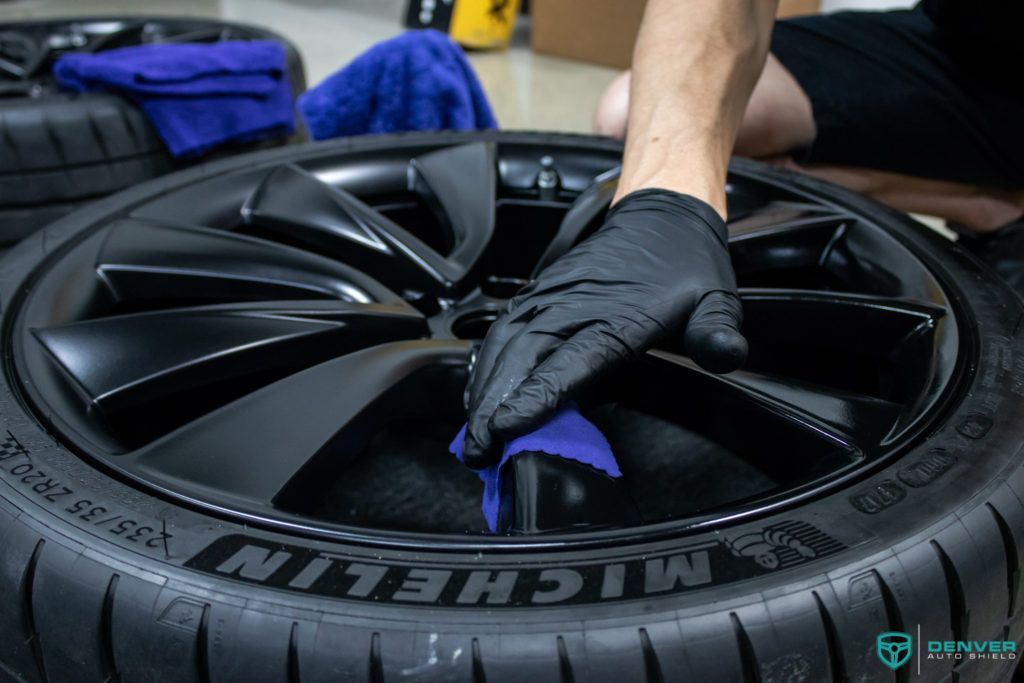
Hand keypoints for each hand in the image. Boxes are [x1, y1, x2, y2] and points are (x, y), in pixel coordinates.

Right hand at [462, 188, 746, 468]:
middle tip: (476, 451)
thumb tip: (725, 354)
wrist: (661, 214)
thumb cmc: (684, 264)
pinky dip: (484, 363)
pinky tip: (478, 390)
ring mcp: (551, 297)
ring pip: (503, 345)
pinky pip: (502, 329)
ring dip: (482, 389)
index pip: (566, 363)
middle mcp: (573, 306)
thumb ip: (718, 332)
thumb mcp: (715, 300)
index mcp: (615, 317)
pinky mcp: (539, 293)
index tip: (505, 428)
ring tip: (471, 431)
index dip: (533, 398)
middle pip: (520, 360)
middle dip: (492, 408)